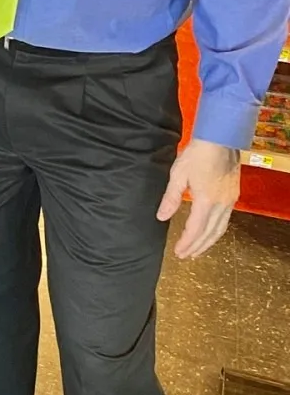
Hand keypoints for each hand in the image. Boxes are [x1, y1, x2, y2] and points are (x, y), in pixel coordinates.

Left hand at [157, 137, 241, 259]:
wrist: (220, 139)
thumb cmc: (197, 154)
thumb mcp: (178, 174)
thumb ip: (171, 198)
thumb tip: (161, 217)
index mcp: (207, 201)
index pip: (196, 229)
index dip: (187, 242)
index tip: (179, 252)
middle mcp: (221, 204)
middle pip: (210, 233)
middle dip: (197, 246)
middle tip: (186, 256)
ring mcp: (230, 200)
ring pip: (220, 228)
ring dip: (208, 241)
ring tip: (197, 250)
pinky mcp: (233, 195)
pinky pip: (225, 220)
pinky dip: (216, 230)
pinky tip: (209, 232)